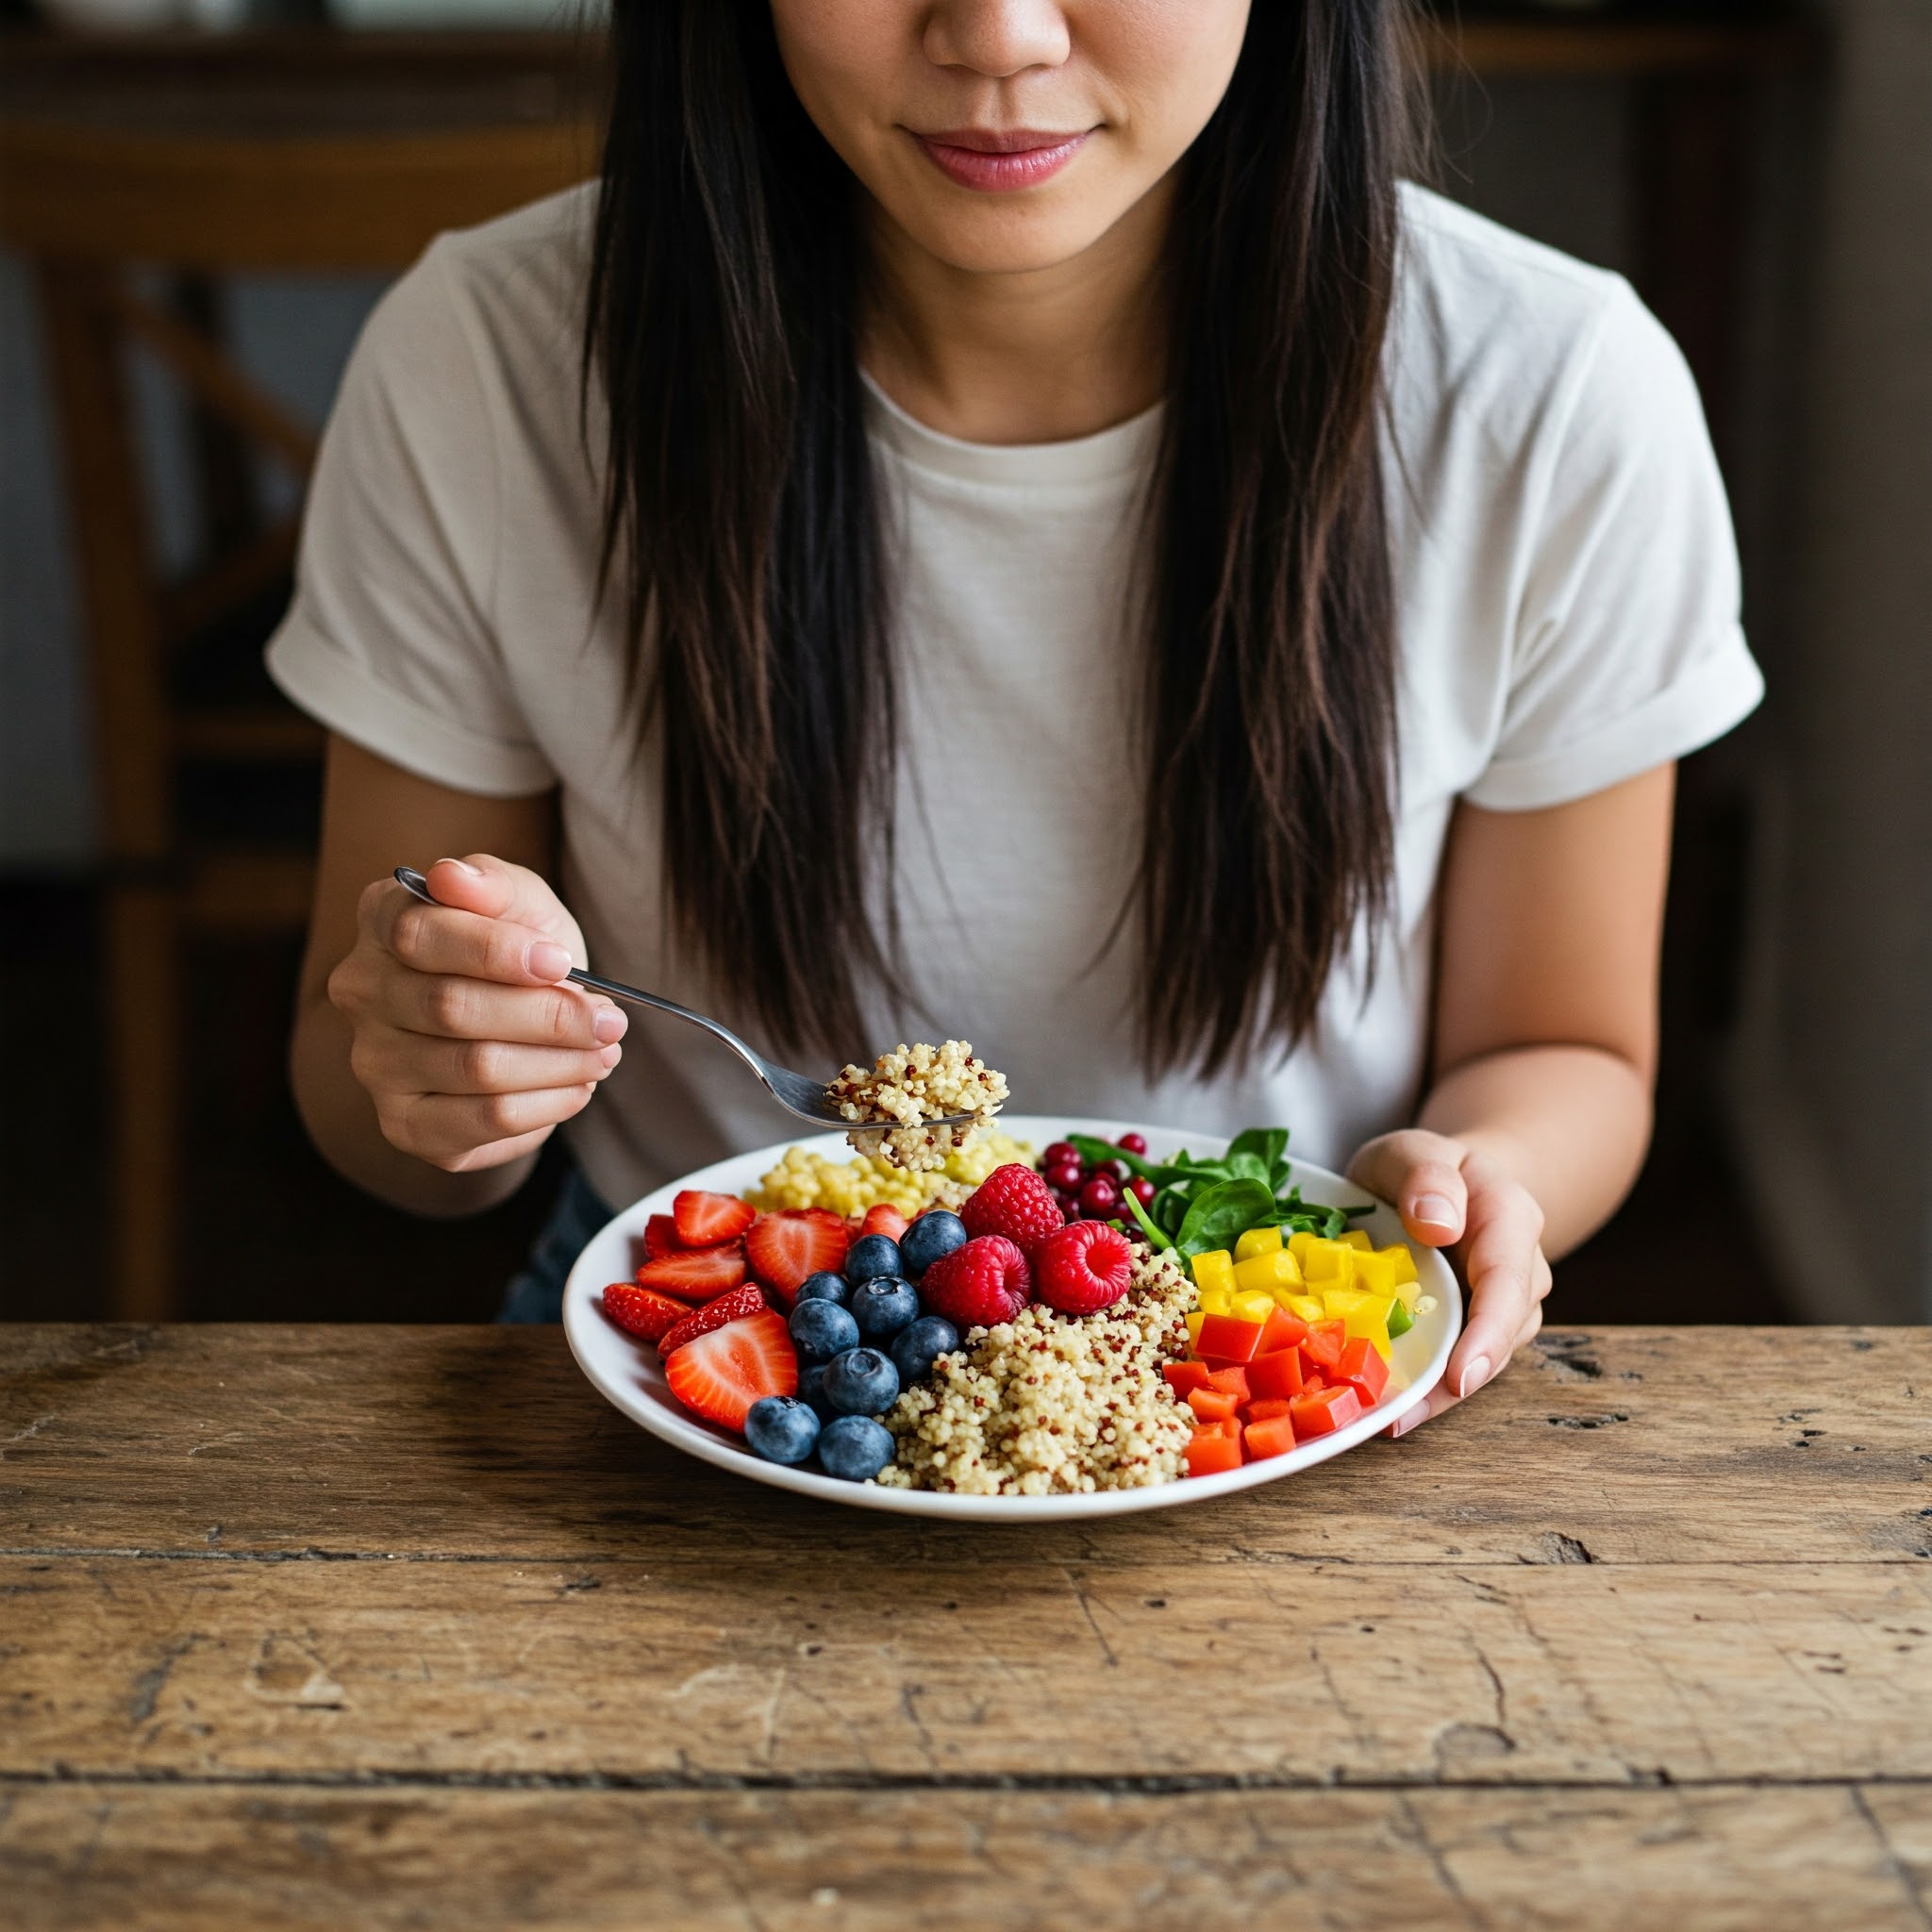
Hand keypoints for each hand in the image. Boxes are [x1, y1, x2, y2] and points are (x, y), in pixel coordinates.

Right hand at [327, 854, 625, 1173]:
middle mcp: (363, 992)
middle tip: (609, 1021)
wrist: (525, 1018)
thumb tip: (452, 877)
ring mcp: (376, 1063)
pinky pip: (482, 1121)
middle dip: (547, 1016)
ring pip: (475, 1068)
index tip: (560, 962)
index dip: (495, 950)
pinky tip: (578, 1087)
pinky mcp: (407, 1123)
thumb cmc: (521, 949)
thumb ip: (494, 884)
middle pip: (452, 1008)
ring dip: (558, 1063)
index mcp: (382, 920)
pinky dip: (545, 1106)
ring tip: (604, 1052)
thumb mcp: (524, 903)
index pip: (419, 935)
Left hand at [1345, 1129, 1551, 1435]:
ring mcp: (1501, 1306)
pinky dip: (1426, 1387)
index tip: (1461, 1377)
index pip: (1508, 1281)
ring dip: (1438, 1394)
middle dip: (1456, 1381)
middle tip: (1402, 1417)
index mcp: (1510, 1218)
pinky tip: (1387, 1408)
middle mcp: (1519, 1269)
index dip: (1488, 1334)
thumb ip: (1426, 1176)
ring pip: (1482, 1358)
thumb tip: (1437, 1224)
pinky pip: (1458, 1362)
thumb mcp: (1413, 1151)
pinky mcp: (1475, 1330)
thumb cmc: (1425, 1169)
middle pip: (1501, 1334)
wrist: (1442, 1184)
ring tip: (1385, 1419)